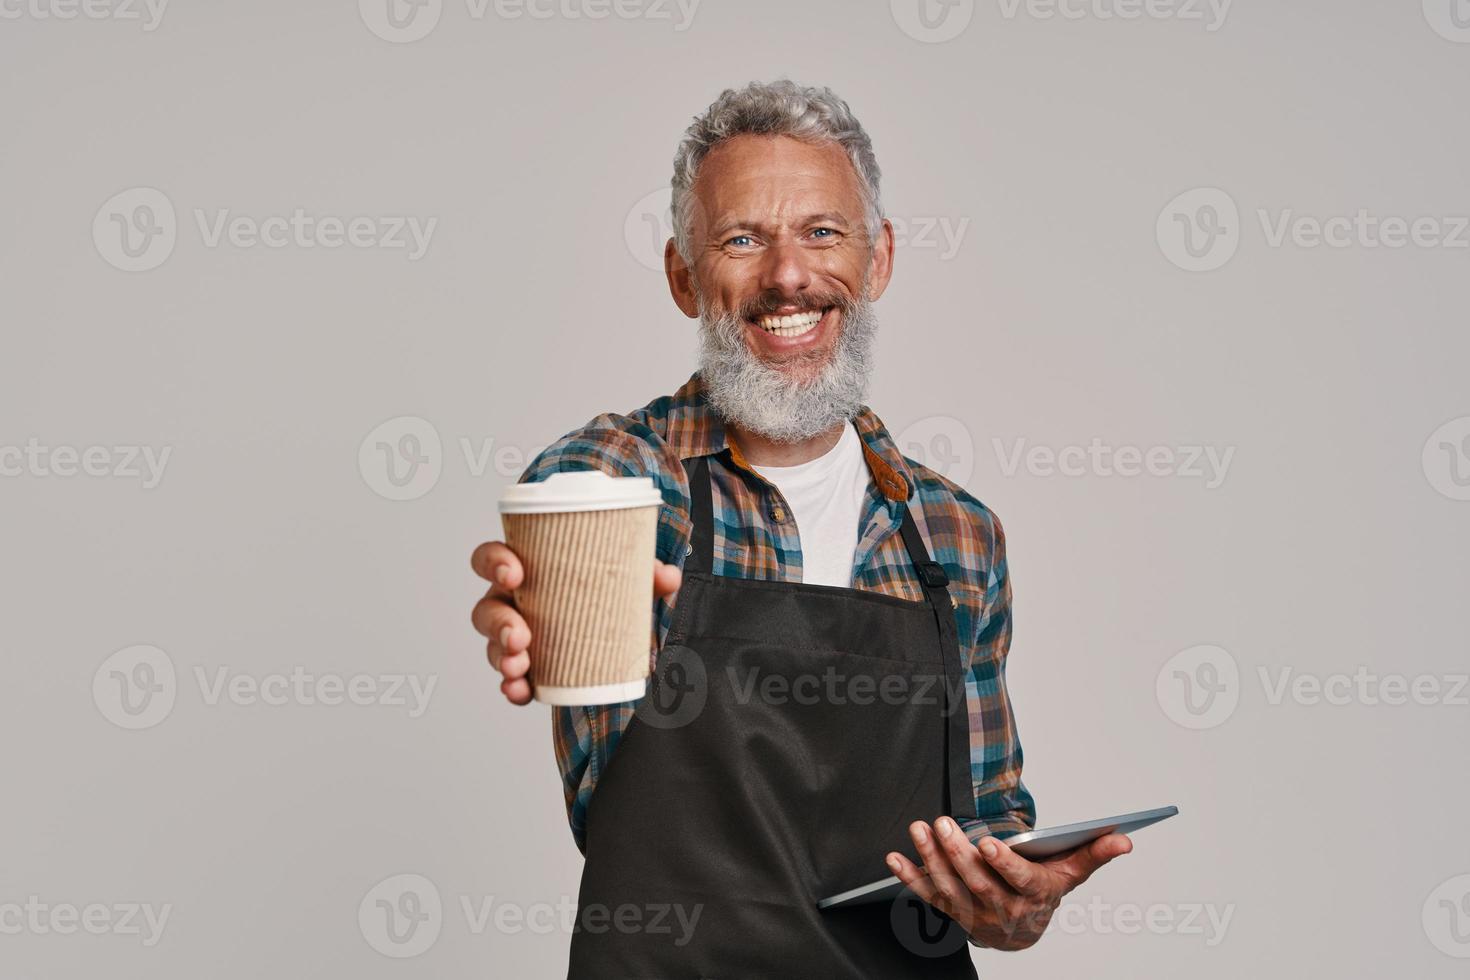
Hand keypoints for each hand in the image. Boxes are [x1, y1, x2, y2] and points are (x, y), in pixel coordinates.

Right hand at [470, 540, 681, 704]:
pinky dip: (513, 687)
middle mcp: (514, 602)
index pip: (492, 559)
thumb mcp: (627, 575)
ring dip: (502, 658)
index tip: (514, 573)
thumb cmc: (606, 589)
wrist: (619, 624)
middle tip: (520, 636)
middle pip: (487, 609)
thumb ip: (648, 573)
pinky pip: (511, 679)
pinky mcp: (530, 667)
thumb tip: (669, 577)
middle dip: (498, 623)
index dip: (493, 563)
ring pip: (495, 646)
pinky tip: (520, 691)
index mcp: (528, 570)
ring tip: (520, 667)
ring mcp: (516, 637)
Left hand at [886, 818, 1131, 950]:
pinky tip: (894, 858)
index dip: (1003, 864)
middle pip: (978, 883)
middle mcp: (1003, 911)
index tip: (988, 843)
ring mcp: (973, 914)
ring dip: (931, 860)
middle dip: (958, 853)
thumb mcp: (1071, 873)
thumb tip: (1124, 839)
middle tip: (943, 822)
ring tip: (920, 828)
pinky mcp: (951, 912)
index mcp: (1033, 897)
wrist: (1023, 930)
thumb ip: (1094, 854)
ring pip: (950, 888)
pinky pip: (928, 896)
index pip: (1018, 882)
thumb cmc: (1045, 889)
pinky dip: (909, 878)